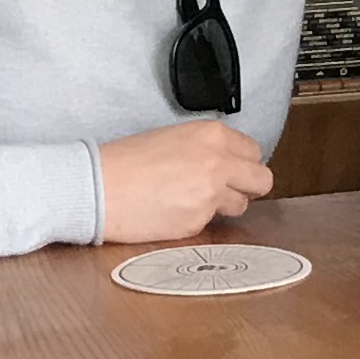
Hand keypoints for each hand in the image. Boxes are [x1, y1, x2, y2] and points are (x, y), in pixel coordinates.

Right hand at [95, 119, 272, 242]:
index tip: (230, 170)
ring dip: (224, 206)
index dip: (241, 164)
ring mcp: (211, 195)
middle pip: (262, 180)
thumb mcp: (173, 137)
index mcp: (213, 135)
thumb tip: (225, 163)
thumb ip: (206, 148)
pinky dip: (197, 220)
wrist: (97, 187)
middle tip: (226, 190)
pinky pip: (211, 223)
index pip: (254, 152)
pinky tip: (173, 212)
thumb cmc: (125, 161)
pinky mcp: (198, 222)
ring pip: (241, 205)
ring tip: (192, 201)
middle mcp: (219, 162)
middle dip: (247, 187)